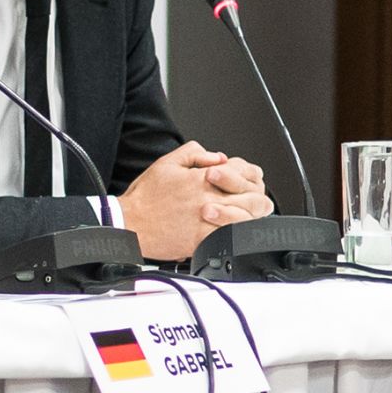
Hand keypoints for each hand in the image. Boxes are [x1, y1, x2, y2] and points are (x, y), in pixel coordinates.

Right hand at [118, 142, 274, 260]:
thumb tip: (218, 157)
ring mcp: (207, 220)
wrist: (131, 224)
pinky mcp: (204, 239)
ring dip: (254, 215)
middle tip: (258, 198)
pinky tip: (238, 230)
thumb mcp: (167, 163)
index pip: (240, 169)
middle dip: (259, 195)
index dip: (247, 171)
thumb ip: (194, 153)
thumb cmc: (146, 197)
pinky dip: (239, 232)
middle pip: (252, 196)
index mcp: (201, 178)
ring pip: (247, 218)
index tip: (246, 175)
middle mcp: (208, 198)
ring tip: (254, 215)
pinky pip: (231, 236)